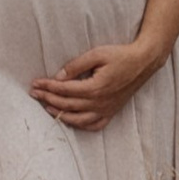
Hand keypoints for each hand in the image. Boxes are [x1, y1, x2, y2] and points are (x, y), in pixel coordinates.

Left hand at [31, 37, 160, 130]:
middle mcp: (99, 102)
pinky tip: (72, 120)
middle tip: (35, 93)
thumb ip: (76, 66)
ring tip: (47, 107)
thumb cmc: (121, 55)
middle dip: (48, 98)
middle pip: (67, 104)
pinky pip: (94, 125)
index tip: (35, 83)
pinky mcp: (112, 112)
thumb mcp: (97, 54)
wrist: (143, 62)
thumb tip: (58, 77)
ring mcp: (106, 109)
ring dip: (60, 114)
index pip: (64, 89)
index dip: (48, 86)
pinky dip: (81, 125)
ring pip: (78, 119)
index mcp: (94, 88)